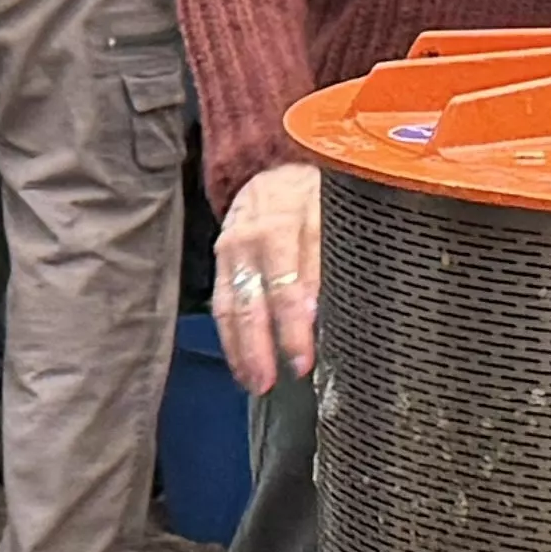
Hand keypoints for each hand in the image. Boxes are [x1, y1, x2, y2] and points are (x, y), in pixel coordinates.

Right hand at [210, 164, 322, 392]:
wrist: (273, 169)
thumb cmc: (311, 195)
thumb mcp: (330, 212)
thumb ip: (326, 256)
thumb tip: (317, 310)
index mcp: (282, 225)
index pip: (288, 286)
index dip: (294, 326)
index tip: (303, 359)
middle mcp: (250, 238)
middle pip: (254, 301)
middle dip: (263, 345)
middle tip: (274, 379)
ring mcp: (230, 251)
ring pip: (232, 306)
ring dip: (242, 349)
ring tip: (255, 382)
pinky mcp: (220, 262)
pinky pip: (222, 304)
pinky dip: (230, 337)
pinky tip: (241, 364)